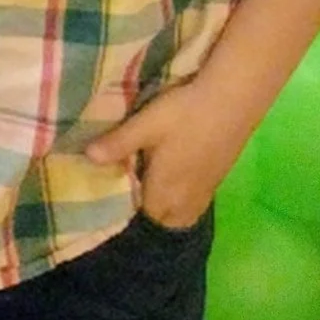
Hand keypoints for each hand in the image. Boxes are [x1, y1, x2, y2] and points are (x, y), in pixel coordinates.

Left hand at [86, 80, 246, 228]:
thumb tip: (86, 158)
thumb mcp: (145, 125)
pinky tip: (179, 176)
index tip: (119, 196)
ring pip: (185, 212)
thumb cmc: (184, 113)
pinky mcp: (220, 177)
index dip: (133, 209)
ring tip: (155, 186)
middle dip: (153, 213)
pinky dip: (186, 198)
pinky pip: (199, 201)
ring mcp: (207, 188)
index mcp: (166, 190)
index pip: (147, 216)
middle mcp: (188, 197)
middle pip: (168, 220)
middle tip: (136, 190)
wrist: (232, 100)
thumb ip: (118, 144)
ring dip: (171, 207)